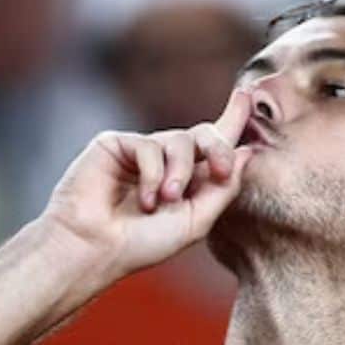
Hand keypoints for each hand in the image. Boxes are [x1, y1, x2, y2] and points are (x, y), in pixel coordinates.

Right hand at [38, 88, 254, 279]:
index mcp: (189, 182)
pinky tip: (144, 199)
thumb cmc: (142, 244)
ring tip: (166, 200)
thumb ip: (223, 189)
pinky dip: (153, 173)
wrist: (95, 248)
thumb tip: (247, 152)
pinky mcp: (117, 144)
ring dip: (180, 172)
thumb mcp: (195, 221)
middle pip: (205, 135)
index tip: (249, 96)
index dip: (234, 120)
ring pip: (181, 141)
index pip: (216, 146)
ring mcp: (142, 151)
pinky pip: (149, 145)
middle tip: (220, 171)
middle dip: (218, 149)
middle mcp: (167, 163)